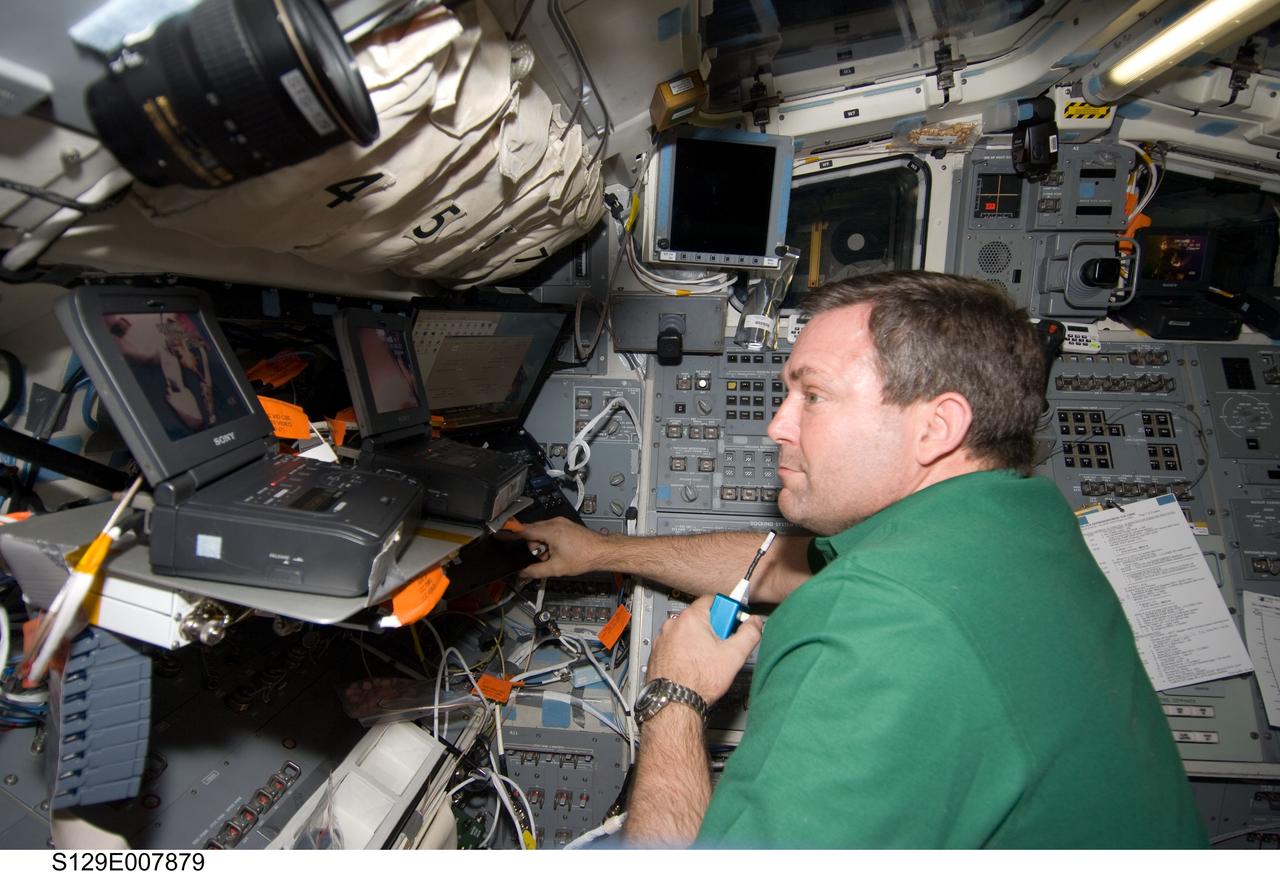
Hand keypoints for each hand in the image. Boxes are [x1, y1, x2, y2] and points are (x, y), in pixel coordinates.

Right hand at [506, 517, 608, 578]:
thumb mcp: (556, 568)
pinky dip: (549, 541)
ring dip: (542, 545)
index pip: (524, 530)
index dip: (512, 534)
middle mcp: (554, 523)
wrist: (602, 552)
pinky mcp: (565, 525)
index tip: (502, 534)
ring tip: (553, 556)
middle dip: (533, 546)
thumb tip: (523, 573)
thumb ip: (536, 571)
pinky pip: (550, 531)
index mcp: (550, 531)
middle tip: (543, 558)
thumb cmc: (584, 557)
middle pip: (532, 532)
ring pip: (541, 532)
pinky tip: (558, 551)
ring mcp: (560, 522)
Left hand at [646, 595, 761, 705]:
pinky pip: (676, 644)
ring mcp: (663, 638)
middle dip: (714, 630)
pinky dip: (684, 651)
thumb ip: (749, 634)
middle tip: (721, 648)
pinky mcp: (657, 652)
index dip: (727, 612)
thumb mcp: (734, 656)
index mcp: (691, 618)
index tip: (732, 626)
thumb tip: (755, 623)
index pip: (714, 600)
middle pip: (701, 617)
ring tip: (706, 660)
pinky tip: (693, 666)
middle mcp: (673, 624)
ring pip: (688, 632)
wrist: (674, 702)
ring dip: (699, 641)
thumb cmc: (698, 680)